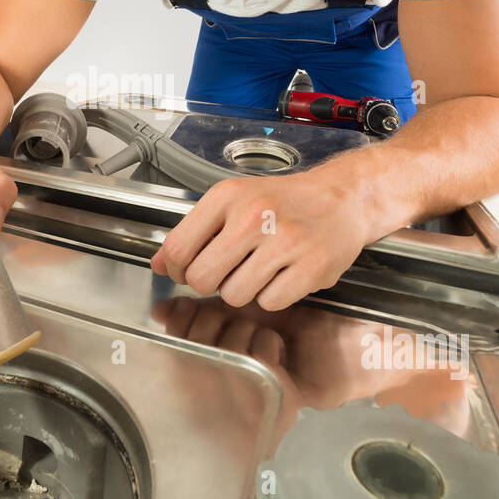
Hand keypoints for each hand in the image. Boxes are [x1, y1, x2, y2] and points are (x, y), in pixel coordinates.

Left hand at [149, 170, 369, 310]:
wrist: (341, 198)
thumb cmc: (283, 202)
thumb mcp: (232, 203)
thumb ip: (193, 232)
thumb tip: (158, 264)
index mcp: (227, 197)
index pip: (177, 249)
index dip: (176, 270)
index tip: (185, 271)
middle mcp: (254, 216)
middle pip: (202, 279)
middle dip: (209, 283)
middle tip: (227, 271)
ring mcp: (285, 242)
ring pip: (235, 295)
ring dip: (244, 290)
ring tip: (261, 268)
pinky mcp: (311, 266)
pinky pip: (270, 302)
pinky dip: (274, 295)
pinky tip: (284, 274)